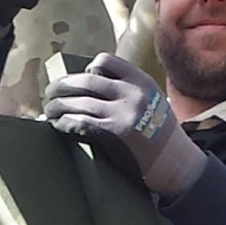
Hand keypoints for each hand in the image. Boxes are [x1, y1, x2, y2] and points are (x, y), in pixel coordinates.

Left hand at [43, 53, 206, 198]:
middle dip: (62, 86)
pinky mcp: (114, 133)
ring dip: (57, 106)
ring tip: (49, 110)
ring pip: (79, 102)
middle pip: (85, 81)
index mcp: (141, 81)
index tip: (79, 80)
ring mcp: (123, 113)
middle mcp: (132, 93)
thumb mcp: (153, 101)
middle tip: (49, 92)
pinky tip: (58, 124)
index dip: (86, 70)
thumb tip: (94, 83)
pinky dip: (65, 122)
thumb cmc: (161, 134)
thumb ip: (130, 89)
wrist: (176, 163)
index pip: (105, 61)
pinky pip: (81, 122)